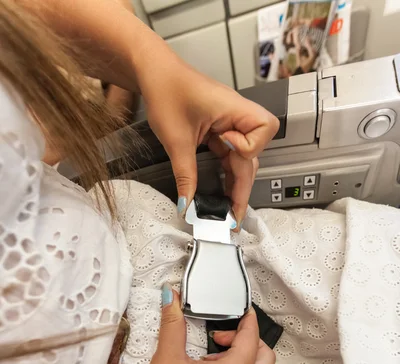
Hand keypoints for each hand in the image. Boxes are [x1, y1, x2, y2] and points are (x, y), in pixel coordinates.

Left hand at [137, 55, 278, 227]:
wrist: (153, 73)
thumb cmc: (166, 90)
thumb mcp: (175, 138)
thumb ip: (185, 175)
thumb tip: (188, 205)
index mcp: (234, 108)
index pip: (263, 130)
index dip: (246, 145)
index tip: (223, 145)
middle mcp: (237, 117)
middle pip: (253, 155)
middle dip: (243, 186)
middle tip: (233, 217)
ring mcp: (230, 125)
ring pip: (242, 160)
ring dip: (236, 185)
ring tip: (228, 212)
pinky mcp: (220, 132)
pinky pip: (229, 157)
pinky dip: (226, 176)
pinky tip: (221, 194)